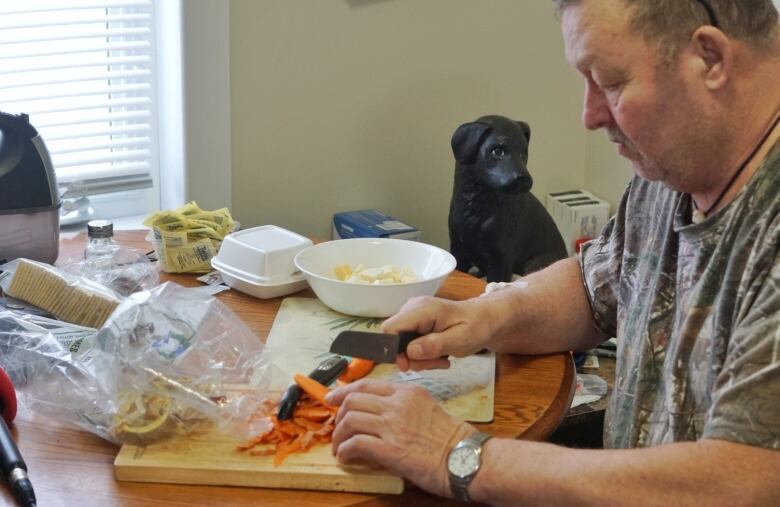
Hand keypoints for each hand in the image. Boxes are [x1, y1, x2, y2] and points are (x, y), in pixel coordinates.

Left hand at [326, 379, 473, 496]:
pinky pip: (356, 444)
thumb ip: (403, 405)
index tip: (333, 397)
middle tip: (336, 427)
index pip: (367, 384)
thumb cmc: (451, 439)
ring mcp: (393, 426)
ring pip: (350, 420)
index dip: (344, 390)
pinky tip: (346, 457)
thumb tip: (381, 414)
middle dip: (339, 414)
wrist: (465, 458)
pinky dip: (345, 450)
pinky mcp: (390, 450)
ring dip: (339, 435)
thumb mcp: (427, 407)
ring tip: (339, 446)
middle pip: (353, 400)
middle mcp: (397, 405)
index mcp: (407, 392)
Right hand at [381, 295, 495, 370]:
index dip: (393, 350)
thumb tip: (410, 351)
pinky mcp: (415, 324)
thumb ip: (435, 345)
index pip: (390, 328)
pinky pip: (409, 344)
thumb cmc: (477, 326)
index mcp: (421, 309)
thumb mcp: (461, 339)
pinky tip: (440, 355)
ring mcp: (413, 316)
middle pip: (395, 340)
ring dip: (420, 359)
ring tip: (442, 359)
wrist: (485, 319)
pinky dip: (423, 355)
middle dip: (412, 358)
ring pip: (402, 345)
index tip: (409, 365)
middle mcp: (412, 309)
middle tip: (436, 363)